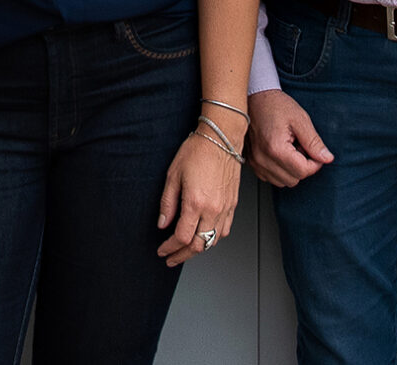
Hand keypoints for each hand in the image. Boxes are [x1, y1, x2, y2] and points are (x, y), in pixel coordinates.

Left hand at [156, 124, 243, 266]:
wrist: (222, 137)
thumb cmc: (198, 150)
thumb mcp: (173, 175)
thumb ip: (167, 203)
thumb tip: (162, 223)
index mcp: (196, 202)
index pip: (182, 237)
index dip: (170, 248)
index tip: (162, 250)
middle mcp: (213, 208)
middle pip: (199, 245)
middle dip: (182, 255)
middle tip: (171, 258)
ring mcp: (226, 207)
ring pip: (214, 240)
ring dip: (199, 249)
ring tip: (186, 250)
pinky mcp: (233, 204)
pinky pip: (225, 229)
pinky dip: (214, 238)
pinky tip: (205, 236)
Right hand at [247, 88, 333, 187]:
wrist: (256, 98)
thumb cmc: (276, 105)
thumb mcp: (301, 119)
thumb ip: (314, 142)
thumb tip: (327, 158)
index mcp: (276, 149)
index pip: (303, 171)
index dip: (315, 163)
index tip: (314, 150)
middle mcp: (262, 159)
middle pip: (294, 180)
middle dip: (302, 166)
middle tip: (300, 146)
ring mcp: (255, 162)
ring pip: (283, 182)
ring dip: (291, 169)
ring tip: (289, 149)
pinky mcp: (252, 163)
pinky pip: (271, 178)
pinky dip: (279, 170)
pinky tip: (280, 153)